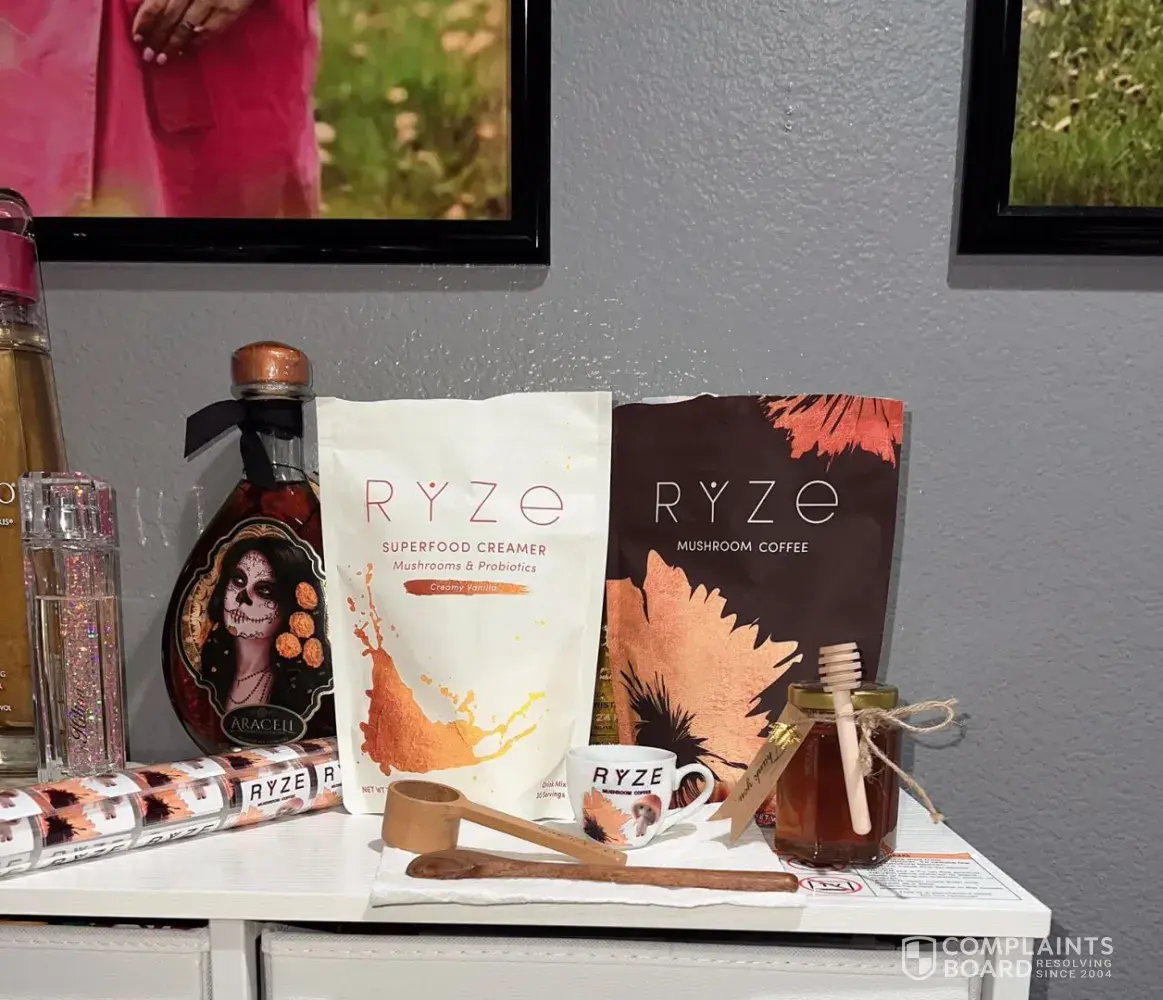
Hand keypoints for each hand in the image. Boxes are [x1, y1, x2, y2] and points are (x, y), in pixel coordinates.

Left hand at [133, 0, 255, 64]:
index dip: (144, 21)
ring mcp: (212, 1)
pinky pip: (212, 30)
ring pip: (188, 27)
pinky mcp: (231, 10)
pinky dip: (198, 41)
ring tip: (163, 59)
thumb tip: (148, 9)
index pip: (155, 4)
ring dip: (174, 44)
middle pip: (169, 18)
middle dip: (157, 38)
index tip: (136, 37)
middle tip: (148, 57)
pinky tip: (188, 50)